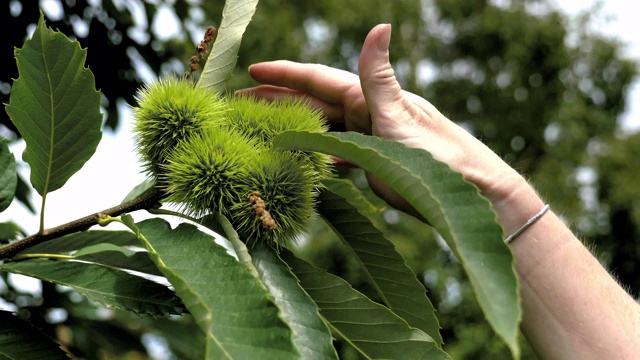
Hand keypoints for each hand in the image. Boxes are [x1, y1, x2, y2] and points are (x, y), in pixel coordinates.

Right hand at [238, 24, 542, 231]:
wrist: (471, 193)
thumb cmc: (438, 158)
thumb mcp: (400, 119)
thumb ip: (379, 79)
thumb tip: (380, 26)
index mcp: (369, 98)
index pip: (317, 79)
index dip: (283, 75)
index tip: (251, 72)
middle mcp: (366, 112)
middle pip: (312, 103)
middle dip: (277, 100)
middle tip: (239, 102)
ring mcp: (368, 137)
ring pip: (320, 128)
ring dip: (291, 127)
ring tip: (260, 130)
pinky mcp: (373, 162)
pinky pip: (334, 153)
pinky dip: (314, 154)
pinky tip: (298, 160)